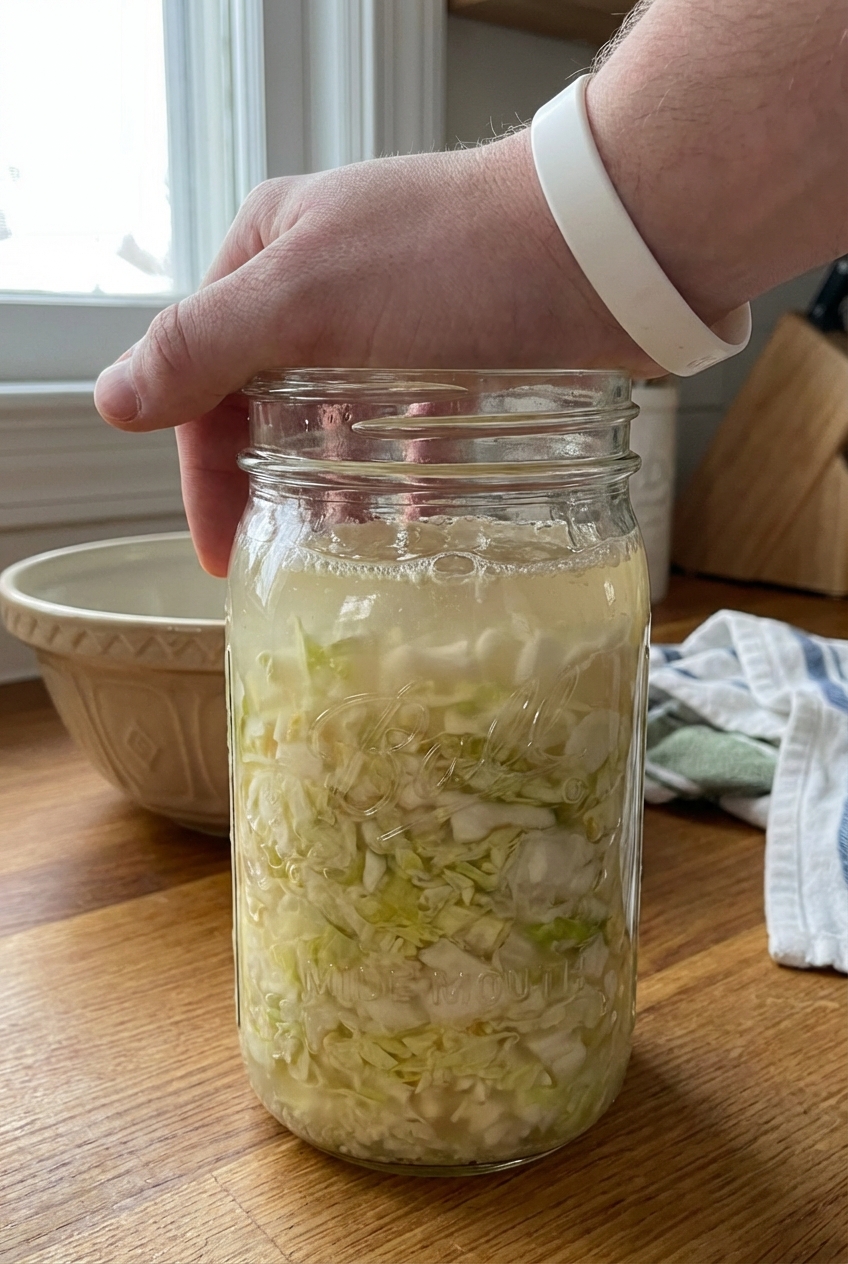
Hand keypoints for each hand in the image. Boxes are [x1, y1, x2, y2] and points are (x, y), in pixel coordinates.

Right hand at [94, 130, 653, 575]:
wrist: (609, 246)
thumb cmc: (456, 262)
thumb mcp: (304, 298)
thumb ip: (203, 347)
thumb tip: (113, 397)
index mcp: (272, 251)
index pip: (206, 374)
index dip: (204, 470)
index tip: (225, 551)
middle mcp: (329, 279)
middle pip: (271, 400)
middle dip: (271, 483)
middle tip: (285, 558)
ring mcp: (401, 316)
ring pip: (343, 419)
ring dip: (338, 486)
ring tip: (350, 550)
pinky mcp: (465, 349)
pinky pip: (413, 427)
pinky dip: (406, 475)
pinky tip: (416, 517)